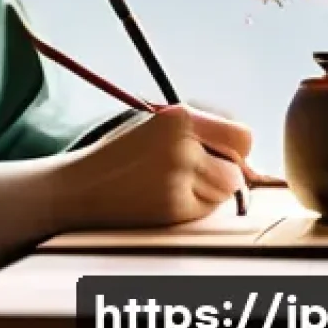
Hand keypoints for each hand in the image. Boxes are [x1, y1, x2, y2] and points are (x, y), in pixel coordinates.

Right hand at [59, 105, 251, 228]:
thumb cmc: (120, 154)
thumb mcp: (155, 124)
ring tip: (172, 181)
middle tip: (196, 169)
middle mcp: (181, 146)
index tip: (224, 152)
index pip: (242, 136)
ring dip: (209, 190)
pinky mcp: (175, 207)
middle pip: (238, 169)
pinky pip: (207, 210)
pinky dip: (193, 206)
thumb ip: (198, 130)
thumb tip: (246, 156)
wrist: (81, 185)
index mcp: (177, 117)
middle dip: (224, 171)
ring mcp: (179, 178)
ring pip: (225, 191)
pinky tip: (164, 195)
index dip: (236, 147)